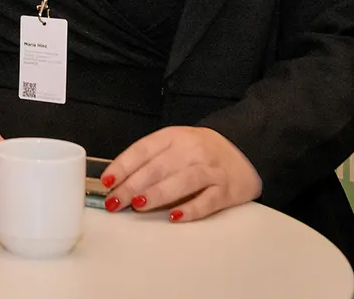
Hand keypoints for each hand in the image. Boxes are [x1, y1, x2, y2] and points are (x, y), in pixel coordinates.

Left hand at [102, 126, 261, 220]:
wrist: (246, 147)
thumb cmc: (201, 150)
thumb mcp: (175, 144)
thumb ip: (151, 159)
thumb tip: (119, 182)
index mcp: (174, 136)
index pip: (143, 150)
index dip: (123, 166)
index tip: (107, 181)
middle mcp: (192, 150)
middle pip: (158, 167)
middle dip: (133, 185)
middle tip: (115, 201)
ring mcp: (211, 169)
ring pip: (182, 181)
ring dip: (157, 194)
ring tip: (139, 205)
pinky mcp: (227, 189)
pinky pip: (208, 200)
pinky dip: (191, 209)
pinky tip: (174, 216)